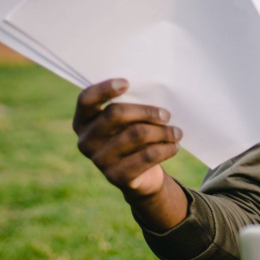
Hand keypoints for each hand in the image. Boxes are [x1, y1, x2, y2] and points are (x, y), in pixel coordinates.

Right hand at [73, 78, 182, 199]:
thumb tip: (154, 93)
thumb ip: (130, 106)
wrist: (139, 175)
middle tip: (167, 115)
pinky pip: (147, 156)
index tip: (126, 83)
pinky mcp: (116, 177)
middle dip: (146, 111)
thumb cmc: (132, 136)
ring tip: (177, 132)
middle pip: (115, 114)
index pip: (86, 100)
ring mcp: (99, 160)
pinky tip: (174, 146)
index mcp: (83, 121)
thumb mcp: (127, 120)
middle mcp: (86, 141)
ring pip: (136, 134)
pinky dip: (165, 149)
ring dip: (163, 132)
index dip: (104, 89)